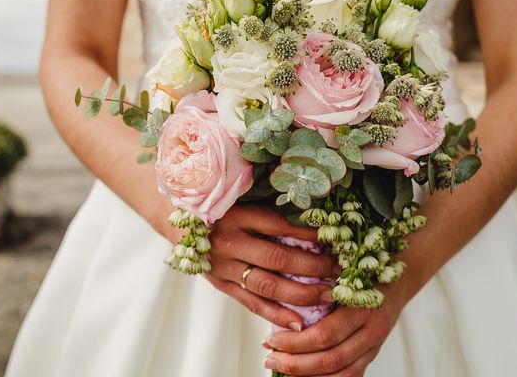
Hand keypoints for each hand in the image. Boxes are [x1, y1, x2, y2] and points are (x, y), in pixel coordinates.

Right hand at [204, 204, 338, 329]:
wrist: (177, 219)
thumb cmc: (220, 204)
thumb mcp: (239, 195)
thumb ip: (269, 202)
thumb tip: (313, 207)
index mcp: (236, 214)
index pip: (279, 224)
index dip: (308, 233)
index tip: (333, 237)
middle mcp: (229, 241)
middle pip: (277, 257)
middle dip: (313, 266)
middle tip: (339, 270)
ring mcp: (223, 266)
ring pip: (267, 285)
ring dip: (302, 292)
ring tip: (328, 295)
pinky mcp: (221, 285)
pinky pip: (252, 303)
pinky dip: (276, 314)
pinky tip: (299, 321)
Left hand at [262, 282, 410, 375]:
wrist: (399, 279)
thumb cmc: (363, 269)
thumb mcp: (343, 271)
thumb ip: (319, 285)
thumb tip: (280, 302)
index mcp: (362, 305)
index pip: (324, 334)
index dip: (295, 342)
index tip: (270, 339)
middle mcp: (372, 329)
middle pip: (331, 358)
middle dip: (296, 364)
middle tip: (269, 359)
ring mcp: (375, 345)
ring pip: (342, 374)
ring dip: (309, 376)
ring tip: (282, 369)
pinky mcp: (374, 354)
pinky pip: (352, 376)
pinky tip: (306, 376)